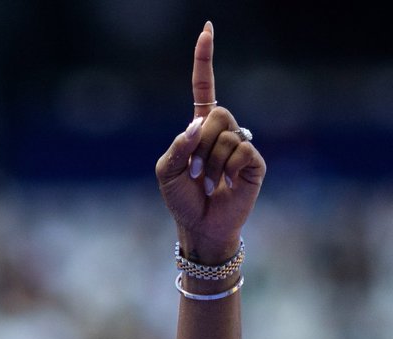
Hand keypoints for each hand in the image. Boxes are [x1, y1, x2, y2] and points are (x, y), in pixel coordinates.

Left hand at [156, 22, 265, 261]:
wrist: (200, 228)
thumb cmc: (182, 200)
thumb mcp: (165, 173)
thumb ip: (176, 146)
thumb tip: (198, 125)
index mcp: (201, 128)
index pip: (205, 88)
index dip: (204, 61)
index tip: (207, 30)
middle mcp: (224, 132)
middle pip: (217, 113)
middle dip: (200, 144)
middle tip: (195, 172)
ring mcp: (241, 145)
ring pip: (227, 134)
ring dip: (211, 163)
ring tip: (208, 183)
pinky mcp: (254, 163)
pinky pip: (240, 152)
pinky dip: (227, 169)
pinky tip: (226, 184)